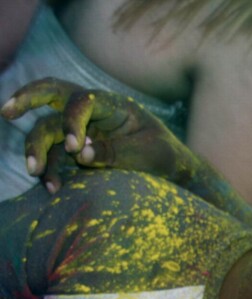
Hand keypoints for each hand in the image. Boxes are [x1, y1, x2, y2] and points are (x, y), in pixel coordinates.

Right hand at [1, 78, 190, 192]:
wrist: (172, 173)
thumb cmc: (164, 156)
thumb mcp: (148, 154)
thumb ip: (116, 152)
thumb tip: (80, 155)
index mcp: (113, 105)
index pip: (83, 100)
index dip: (72, 120)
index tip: (74, 148)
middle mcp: (92, 113)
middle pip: (51, 94)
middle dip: (27, 99)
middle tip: (6, 112)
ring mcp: (81, 130)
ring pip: (46, 129)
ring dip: (37, 150)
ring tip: (36, 173)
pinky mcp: (75, 151)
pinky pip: (53, 156)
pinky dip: (49, 170)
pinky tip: (50, 188)